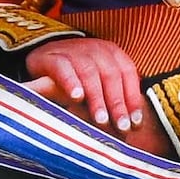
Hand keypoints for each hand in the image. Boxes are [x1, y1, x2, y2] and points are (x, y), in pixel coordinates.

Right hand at [19, 34, 152, 143]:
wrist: (44, 57)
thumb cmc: (78, 76)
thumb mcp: (99, 83)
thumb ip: (113, 101)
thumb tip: (131, 129)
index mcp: (112, 53)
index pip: (128, 74)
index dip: (132, 99)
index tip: (134, 123)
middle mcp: (95, 49)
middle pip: (110, 75)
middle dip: (117, 103)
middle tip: (121, 127)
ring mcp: (73, 51)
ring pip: (89, 73)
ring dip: (96, 98)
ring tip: (101, 119)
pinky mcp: (51, 56)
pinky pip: (63, 68)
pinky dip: (71, 82)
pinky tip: (76, 98)